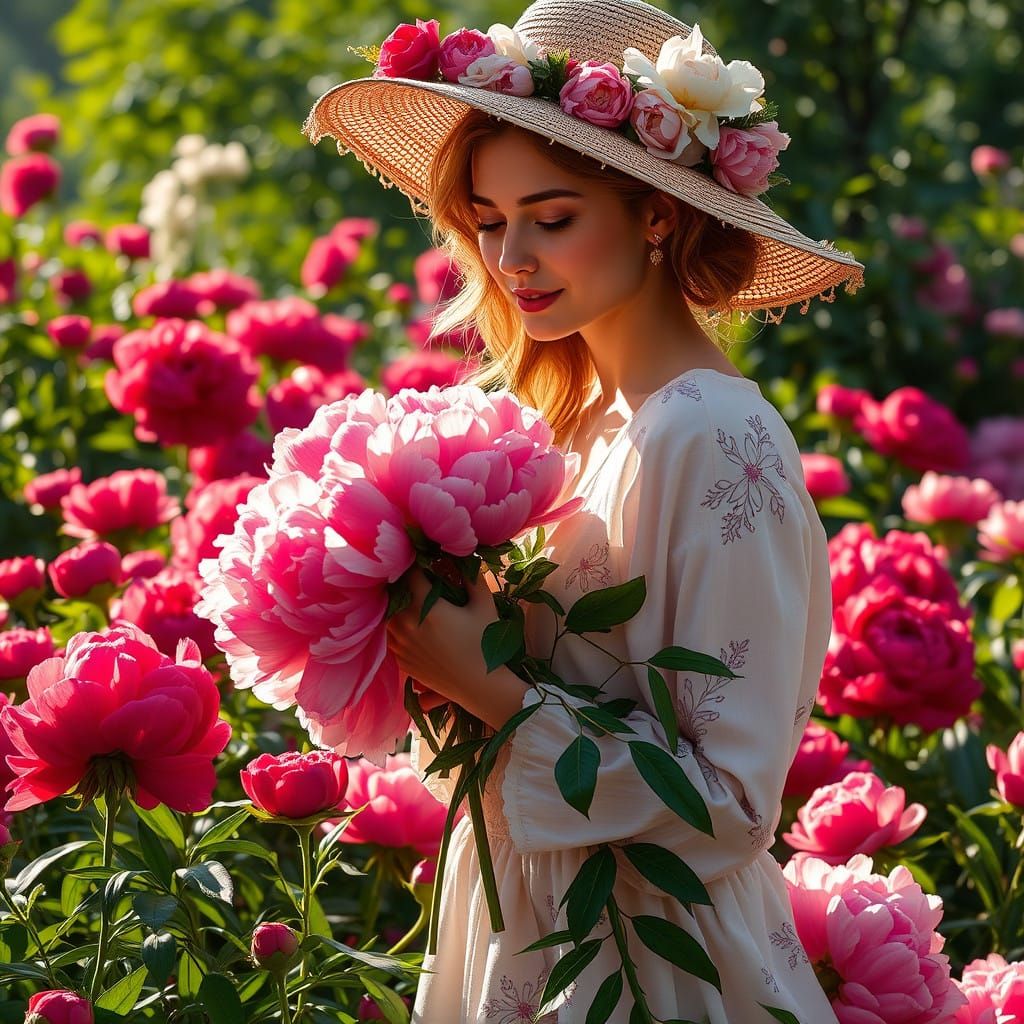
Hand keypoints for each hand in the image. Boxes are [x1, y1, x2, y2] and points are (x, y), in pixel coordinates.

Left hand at [386, 565, 527, 729]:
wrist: (479, 686)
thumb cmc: (484, 644)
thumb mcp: (484, 606)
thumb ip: (473, 578)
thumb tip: (465, 559)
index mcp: (425, 608)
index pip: (411, 575)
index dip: (416, 564)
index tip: (423, 559)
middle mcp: (406, 625)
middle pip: (393, 594)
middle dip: (404, 583)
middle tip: (415, 578)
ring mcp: (401, 644)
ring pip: (387, 616)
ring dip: (397, 605)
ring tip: (411, 599)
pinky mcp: (401, 660)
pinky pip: (390, 636)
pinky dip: (397, 626)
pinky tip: (411, 624)